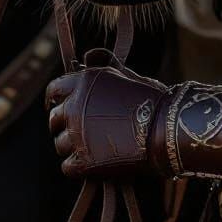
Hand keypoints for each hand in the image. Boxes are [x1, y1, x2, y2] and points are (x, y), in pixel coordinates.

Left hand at [46, 61, 169, 179]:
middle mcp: (75, 106)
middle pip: (54, 119)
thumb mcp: (125, 75)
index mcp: (84, 82)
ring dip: (73, 147)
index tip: (56, 106)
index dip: (54, 99)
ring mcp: (77, 135)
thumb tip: (88, 54)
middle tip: (78, 132)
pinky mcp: (84, 161)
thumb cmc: (151, 100)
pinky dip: (79, 167)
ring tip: (93, 148)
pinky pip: (68, 166)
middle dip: (62, 125)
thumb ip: (103, 65)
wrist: (167, 128)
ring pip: (60, 144)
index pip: (54, 90)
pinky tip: (94, 164)